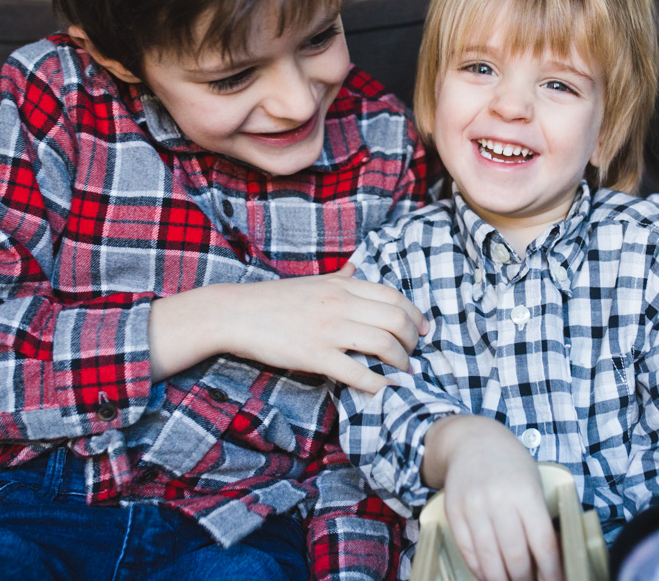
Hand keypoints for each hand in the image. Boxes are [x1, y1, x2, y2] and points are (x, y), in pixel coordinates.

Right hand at [149, 266, 427, 392]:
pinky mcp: (314, 356)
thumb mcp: (312, 281)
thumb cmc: (274, 299)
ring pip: (384, 344)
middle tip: (413, 354)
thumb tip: (356, 268)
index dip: (416, 315)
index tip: (424, 330)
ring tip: (401, 372)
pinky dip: (376, 384)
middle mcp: (341, 303)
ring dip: (400, 362)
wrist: (234, 313)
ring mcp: (328, 329)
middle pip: (396, 320)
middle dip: (413, 341)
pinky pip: (356, 372)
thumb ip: (339, 277)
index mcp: (342, 285)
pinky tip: (381, 389)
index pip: (394, 297)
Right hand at [423, 416, 562, 580]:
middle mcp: (499, 500)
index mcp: (525, 492)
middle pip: (515, 556)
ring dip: (501, 579)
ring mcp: (473, 507)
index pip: (543, 543)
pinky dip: (479, 569)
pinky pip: (468, 550)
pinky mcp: (454, 512)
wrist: (472, 440)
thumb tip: (547, 558)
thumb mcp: (533, 482)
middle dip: (525, 579)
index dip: (551, 570)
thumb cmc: (510, 463)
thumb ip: (539, 518)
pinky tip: (489, 575)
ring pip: (489, 559)